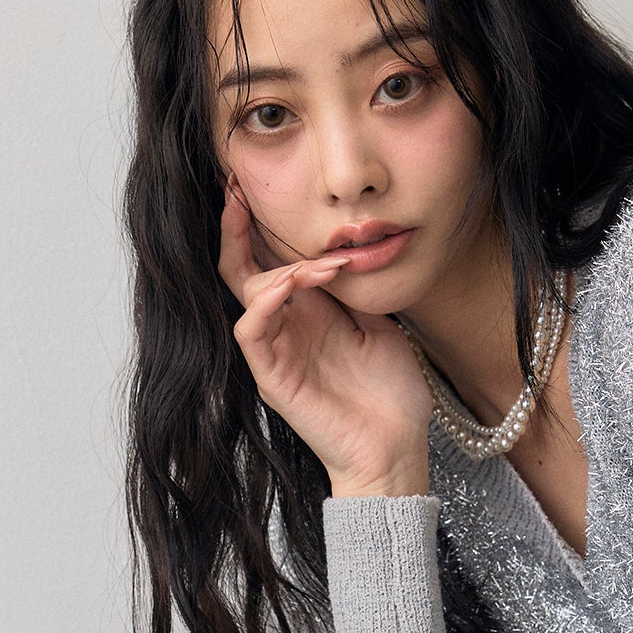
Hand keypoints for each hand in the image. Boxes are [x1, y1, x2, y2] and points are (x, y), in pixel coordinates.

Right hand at [218, 177, 432, 491]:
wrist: (394, 448)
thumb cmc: (389, 394)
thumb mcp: (379, 322)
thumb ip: (354, 287)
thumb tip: (346, 243)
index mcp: (306, 314)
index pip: (267, 260)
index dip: (255, 224)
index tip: (252, 184)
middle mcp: (284, 329)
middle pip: (241, 269)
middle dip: (238, 227)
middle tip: (240, 189)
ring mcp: (275, 353)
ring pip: (248, 293)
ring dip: (282, 267)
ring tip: (326, 266)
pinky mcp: (273, 378)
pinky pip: (251, 331)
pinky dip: (268, 301)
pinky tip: (296, 283)